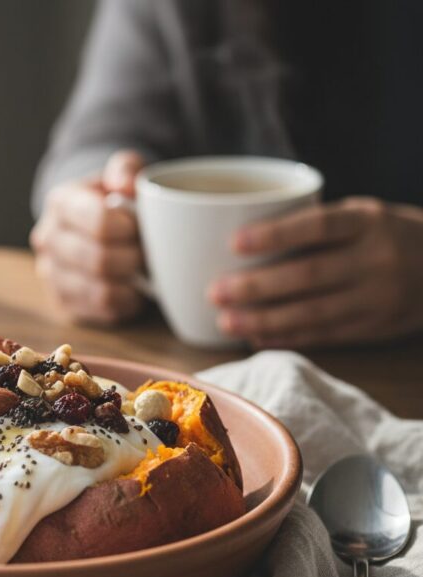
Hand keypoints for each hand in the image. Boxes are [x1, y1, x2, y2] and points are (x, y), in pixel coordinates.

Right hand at [31, 150, 144, 323]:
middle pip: (99, 260)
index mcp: (61, 202)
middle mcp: (48, 240)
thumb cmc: (113, 199)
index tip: (142, 226)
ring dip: (131, 284)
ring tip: (144, 271)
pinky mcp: (63, 303)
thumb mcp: (123, 174)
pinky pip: (101, 311)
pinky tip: (134, 289)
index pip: (98, 222)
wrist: (91, 226)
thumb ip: (127, 169)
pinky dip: (125, 303)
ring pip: (100, 291)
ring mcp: (52, 275)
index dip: (131, 228)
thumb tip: (126, 185)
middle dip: (135, 259)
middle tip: (150, 252)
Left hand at [208, 197, 422, 347]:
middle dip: (256, 287)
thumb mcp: (361, 216)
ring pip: (313, 313)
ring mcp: (378, 297)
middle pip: (308, 275)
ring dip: (263, 320)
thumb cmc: (383, 235)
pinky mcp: (374, 327)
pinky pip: (324, 336)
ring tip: (226, 322)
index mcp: (367, 221)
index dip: (275, 235)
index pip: (318, 226)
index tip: (234, 243)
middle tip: (215, 292)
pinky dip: (287, 338)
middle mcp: (375, 258)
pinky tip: (256, 338)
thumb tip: (239, 249)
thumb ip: (316, 229)